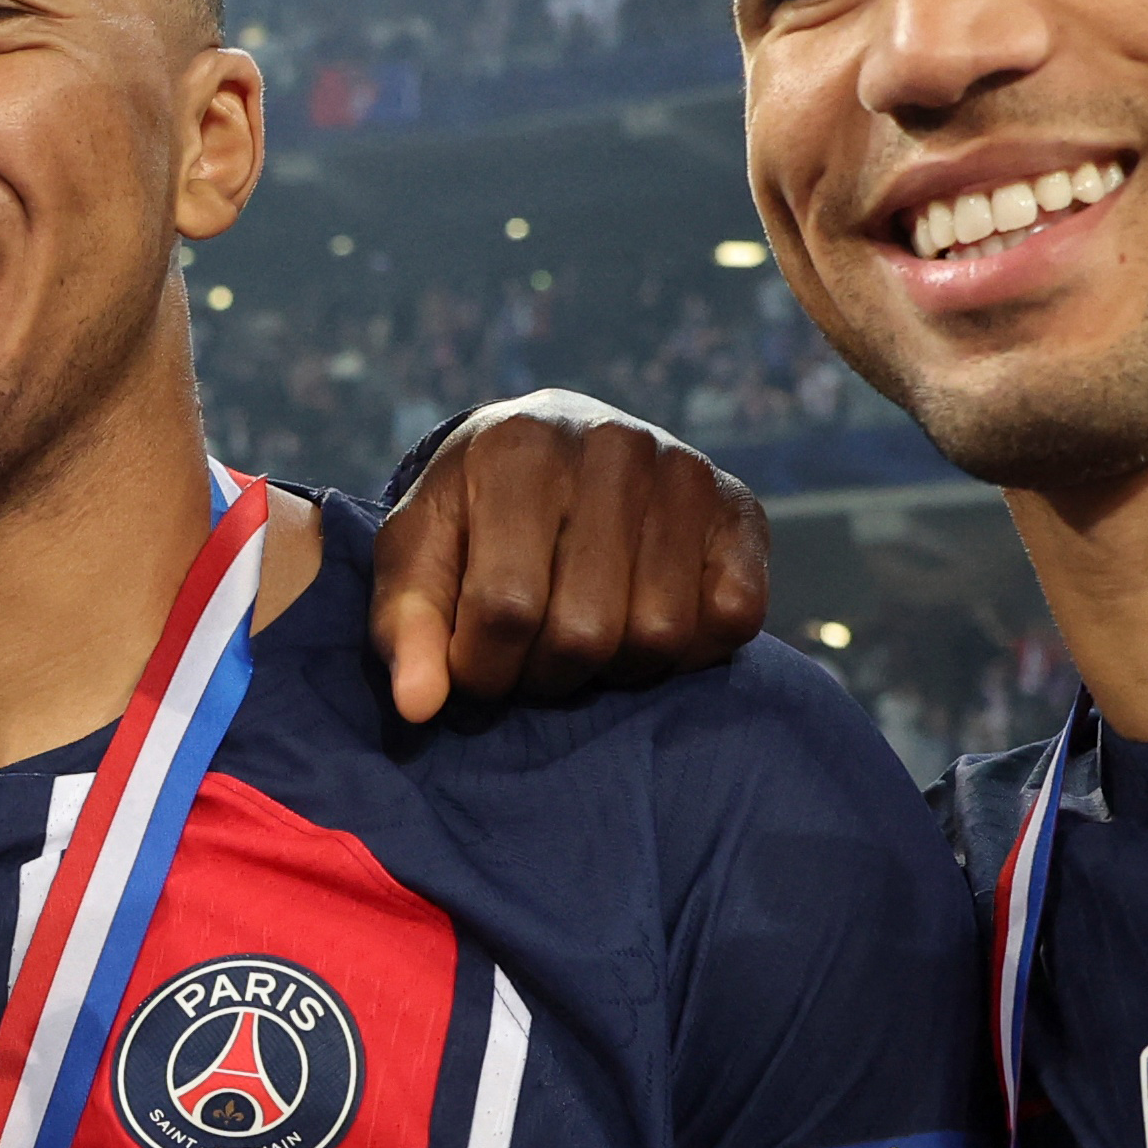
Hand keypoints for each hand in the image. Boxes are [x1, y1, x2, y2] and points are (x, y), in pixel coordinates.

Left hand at [367, 391, 769, 722]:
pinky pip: (734, 619)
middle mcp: (613, 449)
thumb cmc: (475, 509)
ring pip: (659, 636)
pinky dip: (693, 649)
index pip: (506, 609)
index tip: (473, 666)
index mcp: (521, 450)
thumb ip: (407, 624)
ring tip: (585, 636)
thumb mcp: (420, 549)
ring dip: (615, 668)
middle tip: (531, 656)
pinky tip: (646, 621)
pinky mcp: (740, 507)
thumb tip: (418, 708)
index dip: (483, 669)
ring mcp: (685, 473)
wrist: (553, 440)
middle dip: (546, 674)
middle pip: (585, 633)